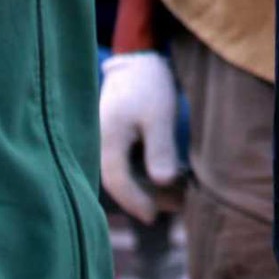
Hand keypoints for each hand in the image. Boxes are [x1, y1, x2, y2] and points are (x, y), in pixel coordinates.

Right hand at [97, 50, 181, 223]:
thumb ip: (160, 149)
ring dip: (147, 186)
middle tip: (177, 203)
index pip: (117, 181)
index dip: (135, 201)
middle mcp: (98, 143)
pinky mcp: (110, 141)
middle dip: (146, 197)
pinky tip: (168, 175)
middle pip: (118, 183)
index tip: (153, 216)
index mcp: (106, 138)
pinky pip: (123, 165)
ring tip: (180, 192)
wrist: (137, 62)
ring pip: (122, 176)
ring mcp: (102, 142)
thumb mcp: (160, 115)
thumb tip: (163, 183)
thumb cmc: (149, 86)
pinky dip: (143, 173)